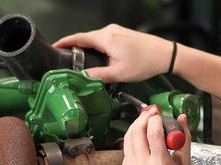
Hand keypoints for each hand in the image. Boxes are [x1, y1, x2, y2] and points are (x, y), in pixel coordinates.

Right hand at [53, 24, 171, 82]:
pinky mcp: (123, 34)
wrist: (166, 55)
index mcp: (105, 38)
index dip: (64, 43)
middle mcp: (109, 31)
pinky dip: (98, 48)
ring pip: (96, 40)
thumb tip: (84, 78)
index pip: (77, 38)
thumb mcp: (119, 73)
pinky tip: (101, 59)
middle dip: (75, 48)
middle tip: (67, 60)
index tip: (54, 47)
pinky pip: (105, 40)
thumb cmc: (146, 62)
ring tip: (83, 62)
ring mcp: (117, 31)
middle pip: (85, 38)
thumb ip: (99, 76)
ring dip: (88, 49)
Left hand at [121, 107, 191, 164]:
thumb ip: (184, 138)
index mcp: (159, 164)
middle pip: (137, 131)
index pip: (153, 132)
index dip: (155, 119)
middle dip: (143, 117)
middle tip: (151, 113)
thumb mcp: (185, 164)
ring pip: (128, 137)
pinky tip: (143, 141)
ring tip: (146, 122)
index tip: (160, 115)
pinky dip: (134, 141)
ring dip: (137, 126)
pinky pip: (127, 149)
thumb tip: (182, 118)